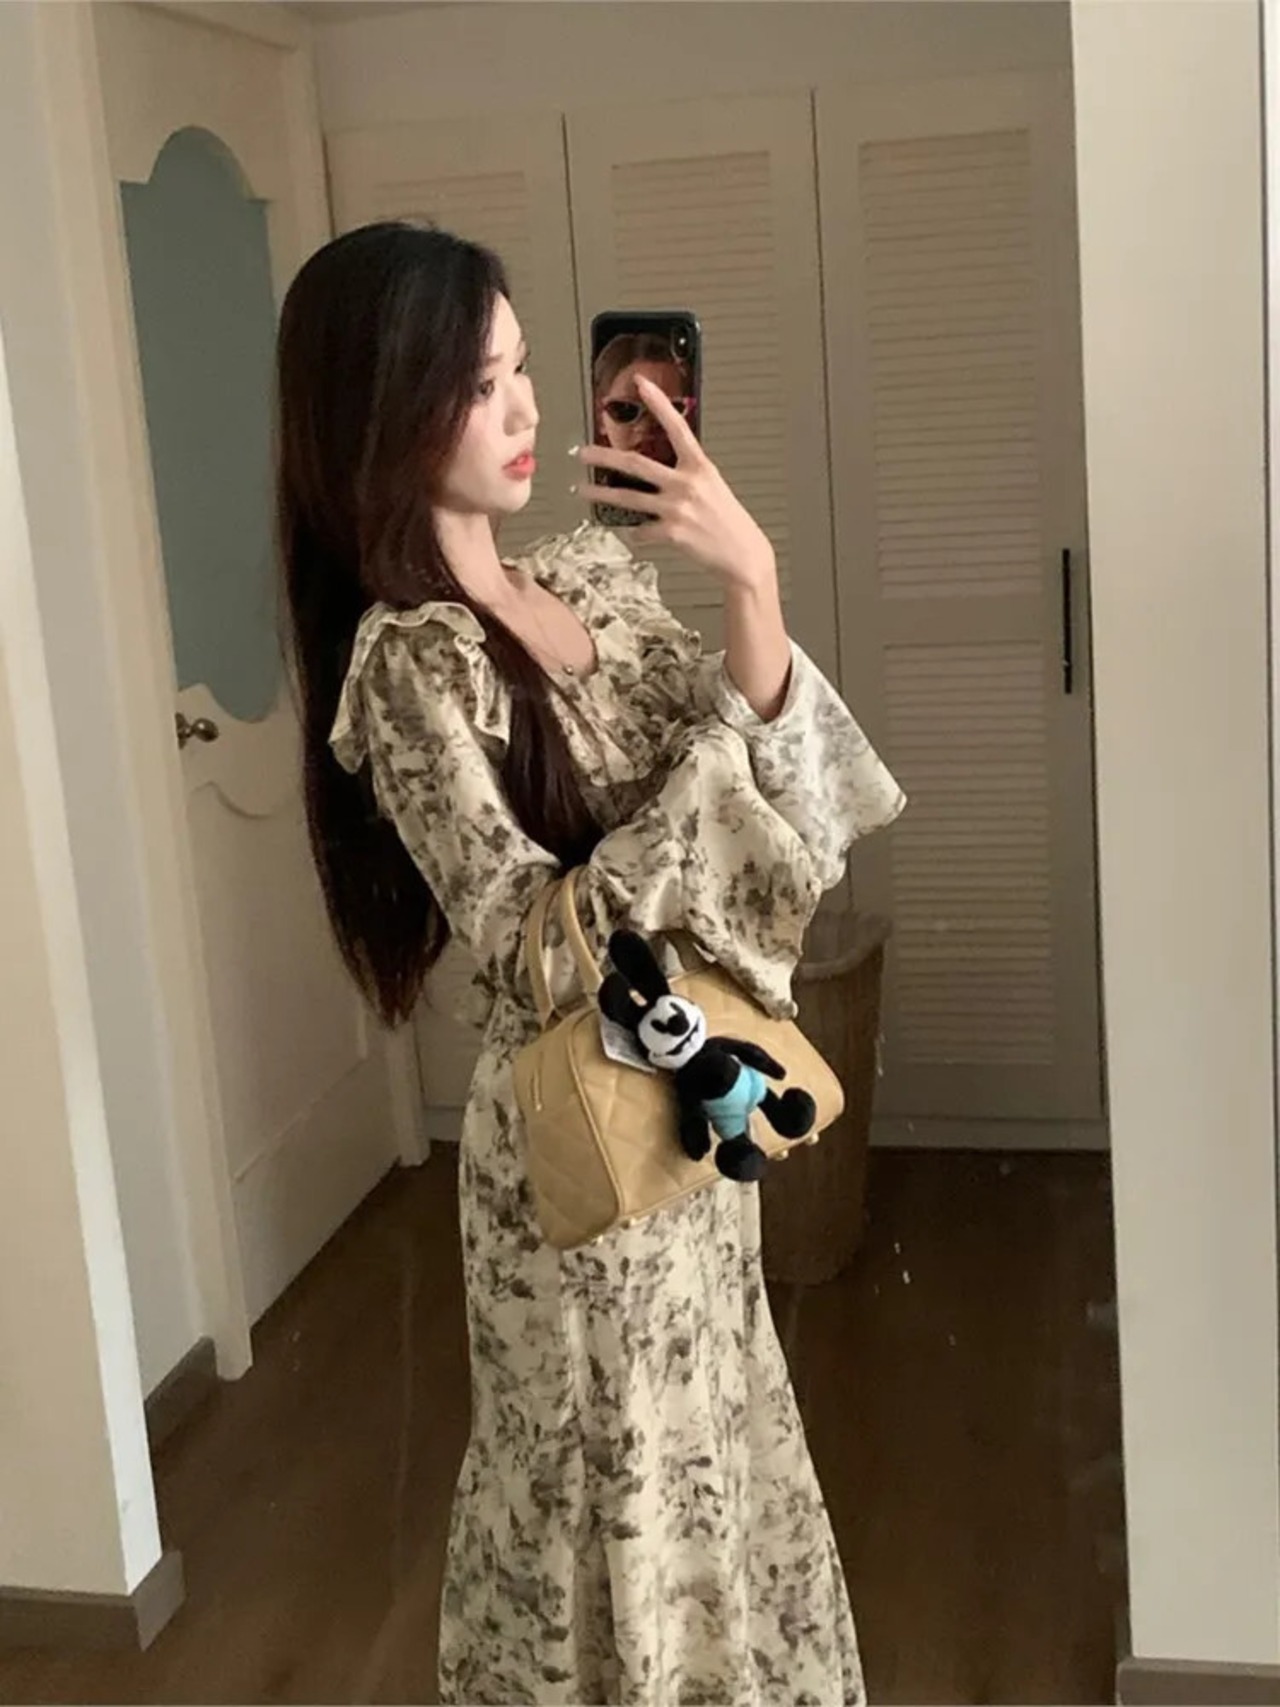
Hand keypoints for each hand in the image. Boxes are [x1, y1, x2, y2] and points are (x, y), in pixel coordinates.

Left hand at [574, 376, 776, 593]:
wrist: (743, 554)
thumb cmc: (728, 521)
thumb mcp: (712, 485)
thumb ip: (688, 474)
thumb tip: (660, 470)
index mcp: (700, 466)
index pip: (676, 426)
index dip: (658, 403)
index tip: (641, 384)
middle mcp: (687, 483)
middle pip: (636, 464)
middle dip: (604, 457)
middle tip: (583, 453)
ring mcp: (677, 508)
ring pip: (628, 498)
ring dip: (601, 494)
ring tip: (583, 490)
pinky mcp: (672, 533)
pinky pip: (641, 531)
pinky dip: (636, 532)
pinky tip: (635, 533)